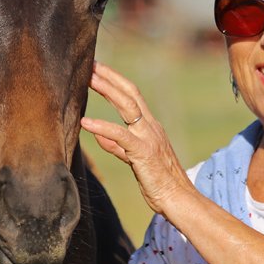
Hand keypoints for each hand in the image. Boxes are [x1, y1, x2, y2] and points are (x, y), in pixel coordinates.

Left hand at [80, 61, 193, 215]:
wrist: (178, 199)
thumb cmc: (158, 182)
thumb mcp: (134, 160)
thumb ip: (117, 146)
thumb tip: (98, 134)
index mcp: (149, 127)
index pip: (132, 96)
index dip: (114, 80)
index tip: (96, 69)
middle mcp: (151, 127)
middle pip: (130, 93)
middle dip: (109, 76)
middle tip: (89, 63)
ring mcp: (149, 137)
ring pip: (128, 106)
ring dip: (107, 90)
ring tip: (87, 79)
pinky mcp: (144, 152)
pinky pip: (121, 135)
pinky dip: (102, 127)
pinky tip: (85, 122)